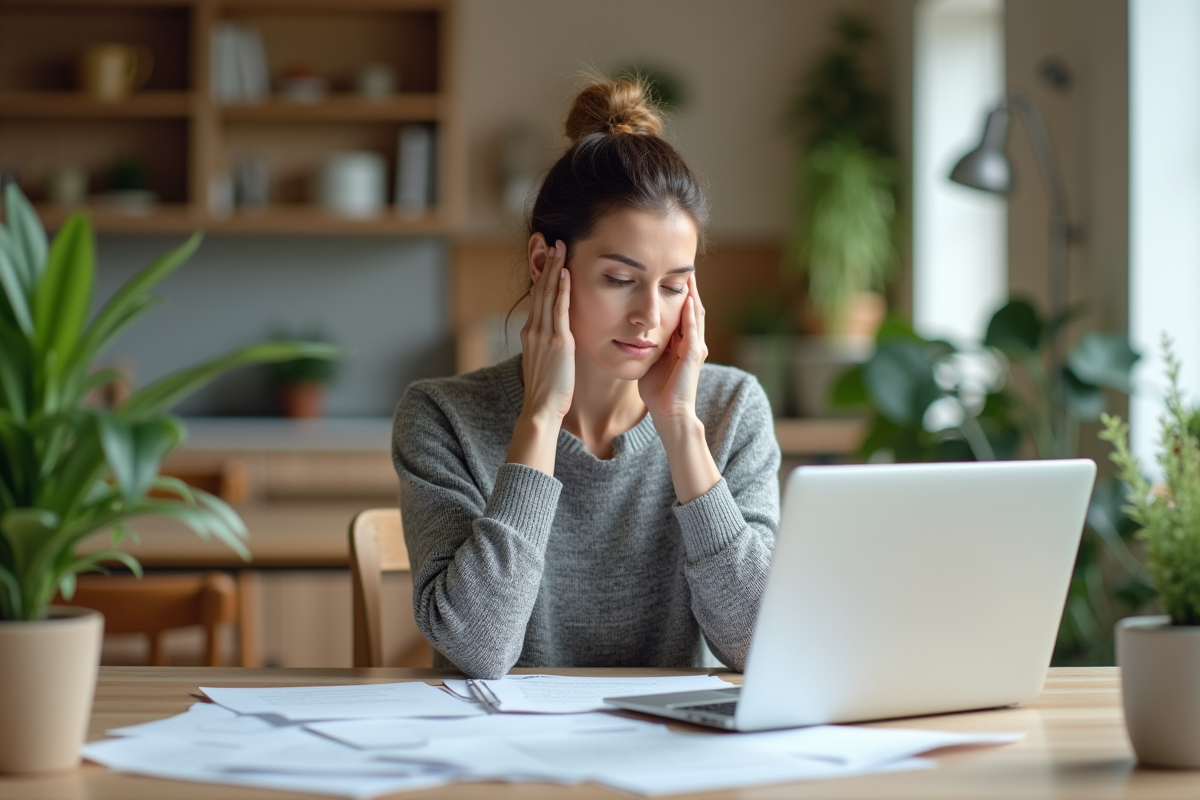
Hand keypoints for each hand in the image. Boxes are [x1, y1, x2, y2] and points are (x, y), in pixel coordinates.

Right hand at [518, 239, 573, 422]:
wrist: (541, 409)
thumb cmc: (548, 392)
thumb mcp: (546, 363)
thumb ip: (551, 347)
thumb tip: (561, 339)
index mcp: (531, 334)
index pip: (538, 299)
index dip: (543, 277)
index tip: (550, 259)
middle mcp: (533, 330)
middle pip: (539, 290)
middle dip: (547, 265)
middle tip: (553, 242)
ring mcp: (543, 334)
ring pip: (547, 294)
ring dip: (553, 269)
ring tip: (559, 248)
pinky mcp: (557, 342)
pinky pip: (558, 309)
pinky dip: (561, 289)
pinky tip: (565, 272)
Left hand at [639, 273, 707, 423]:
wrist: (669, 413)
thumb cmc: (658, 392)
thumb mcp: (650, 362)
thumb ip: (647, 346)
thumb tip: (631, 334)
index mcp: (682, 345)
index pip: (681, 313)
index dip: (677, 295)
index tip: (668, 277)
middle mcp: (692, 343)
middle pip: (692, 309)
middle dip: (689, 289)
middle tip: (685, 268)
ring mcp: (695, 348)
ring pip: (696, 315)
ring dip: (693, 295)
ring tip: (689, 275)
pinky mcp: (694, 355)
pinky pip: (693, 330)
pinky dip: (690, 313)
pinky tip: (687, 298)